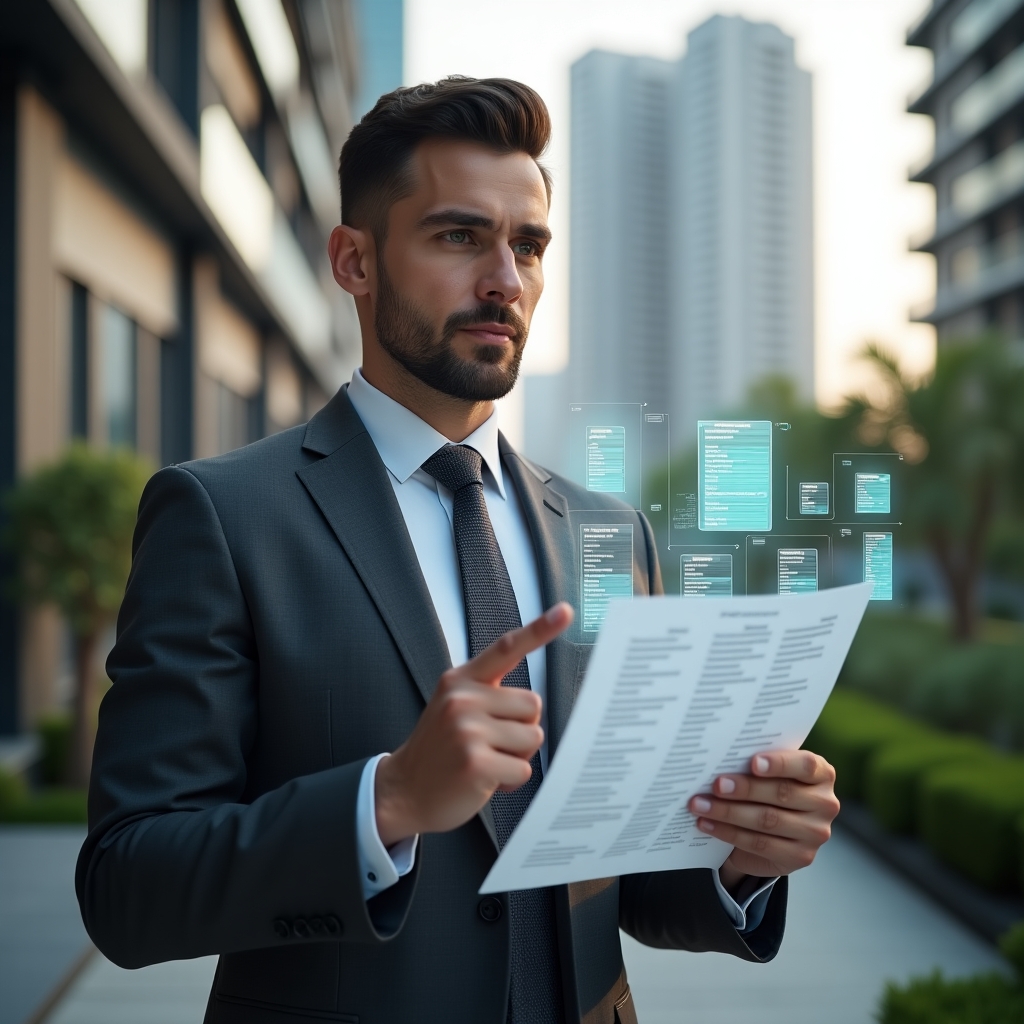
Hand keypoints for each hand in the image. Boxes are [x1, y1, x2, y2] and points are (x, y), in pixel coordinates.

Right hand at [374, 602, 573, 846]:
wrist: (402, 790)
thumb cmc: (439, 750)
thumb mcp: (453, 706)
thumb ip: (486, 693)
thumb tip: (533, 701)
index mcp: (460, 680)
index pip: (506, 648)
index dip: (540, 629)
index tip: (565, 611)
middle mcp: (463, 698)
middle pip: (533, 705)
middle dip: (521, 729)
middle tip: (490, 745)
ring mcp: (467, 730)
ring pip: (533, 737)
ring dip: (517, 756)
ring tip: (485, 762)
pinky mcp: (476, 762)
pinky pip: (524, 768)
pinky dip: (511, 781)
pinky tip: (485, 781)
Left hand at [689, 750, 838, 891]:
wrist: (775, 832)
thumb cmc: (770, 790)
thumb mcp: (771, 775)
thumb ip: (758, 766)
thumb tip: (721, 758)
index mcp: (822, 774)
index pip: (807, 765)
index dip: (780, 763)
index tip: (753, 762)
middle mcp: (825, 803)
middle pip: (782, 793)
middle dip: (745, 788)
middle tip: (715, 785)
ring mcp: (816, 833)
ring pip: (768, 820)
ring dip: (728, 812)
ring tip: (700, 805)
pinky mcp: (800, 857)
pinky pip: (759, 844)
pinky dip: (728, 833)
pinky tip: (707, 824)